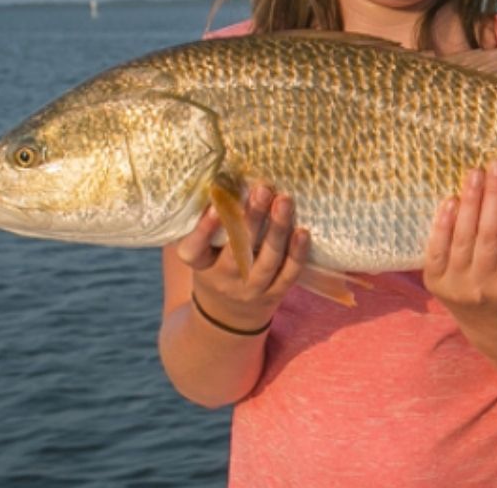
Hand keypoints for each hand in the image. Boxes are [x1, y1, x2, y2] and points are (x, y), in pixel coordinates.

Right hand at [174, 183, 308, 333]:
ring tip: (285, 201)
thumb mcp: (204, 250)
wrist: (229, 317)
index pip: (193, 251)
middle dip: (252, 220)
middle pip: (237, 252)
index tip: (216, 206)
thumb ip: (212, 222)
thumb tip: (228, 178)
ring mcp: (251, 290)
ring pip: (267, 261)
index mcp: (200, 266)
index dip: (204, 230)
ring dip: (278, 229)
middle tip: (263, 190)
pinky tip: (303, 231)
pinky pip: (288, 275)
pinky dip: (297, 254)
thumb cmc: (216, 266)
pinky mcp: (274, 295)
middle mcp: (223, 280)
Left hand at [423, 160, 496, 353]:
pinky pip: (436, 249)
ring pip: (463, 238)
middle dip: (493, 196)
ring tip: (475, 174)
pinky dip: (443, 224)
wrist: (495, 332)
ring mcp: (456, 287)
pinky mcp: (435, 284)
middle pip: (488, 235)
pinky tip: (451, 200)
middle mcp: (482, 289)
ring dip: (470, 202)